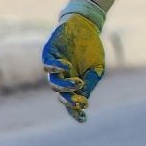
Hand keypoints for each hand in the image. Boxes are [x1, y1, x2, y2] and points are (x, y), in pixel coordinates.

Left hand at [42, 0, 106, 122]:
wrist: (85, 26)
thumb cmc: (91, 48)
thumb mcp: (97, 68)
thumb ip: (91, 83)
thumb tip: (83, 98)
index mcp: (75, 83)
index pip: (73, 102)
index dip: (76, 112)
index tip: (83, 119)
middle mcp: (63, 78)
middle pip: (62, 96)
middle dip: (70, 101)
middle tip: (80, 101)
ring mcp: (55, 68)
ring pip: (54, 84)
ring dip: (65, 86)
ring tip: (78, 82)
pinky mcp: (48, 55)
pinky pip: (48, 66)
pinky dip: (56, 68)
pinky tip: (66, 66)